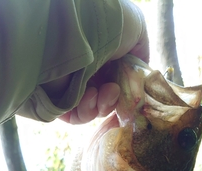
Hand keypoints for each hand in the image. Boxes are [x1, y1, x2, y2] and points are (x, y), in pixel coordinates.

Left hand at [52, 0, 148, 124]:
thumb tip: (141, 79)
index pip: (119, 84)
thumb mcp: (137, 30)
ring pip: (95, 110)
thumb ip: (141, 56)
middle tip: (113, 90)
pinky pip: (77, 117)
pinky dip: (87, 111)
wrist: (79, 26)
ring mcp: (74, 86)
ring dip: (103, 106)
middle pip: (108, 101)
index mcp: (106, 57)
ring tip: (100, 92)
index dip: (127, 92)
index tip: (132, 92)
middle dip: (114, 100)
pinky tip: (89, 95)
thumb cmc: (109, 23)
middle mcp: (90, 71)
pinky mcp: (59, 100)